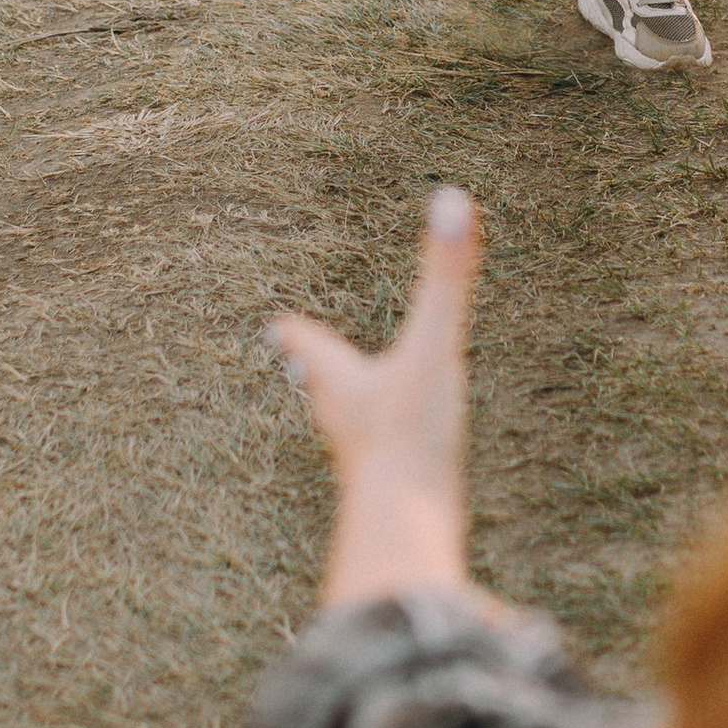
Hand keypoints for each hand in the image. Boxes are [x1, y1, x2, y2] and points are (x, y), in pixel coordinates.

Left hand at [266, 189, 484, 608]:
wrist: (406, 530)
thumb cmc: (409, 434)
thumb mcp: (433, 345)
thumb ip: (445, 276)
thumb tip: (452, 198)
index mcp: (342, 380)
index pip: (308, 344)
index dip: (296, 330)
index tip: (275, 323)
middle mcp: (343, 420)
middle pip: (318, 386)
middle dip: (312, 367)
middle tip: (294, 355)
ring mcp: (364, 461)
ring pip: (344, 428)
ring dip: (341, 410)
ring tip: (345, 404)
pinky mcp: (390, 493)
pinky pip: (378, 463)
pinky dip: (379, 451)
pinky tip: (396, 463)